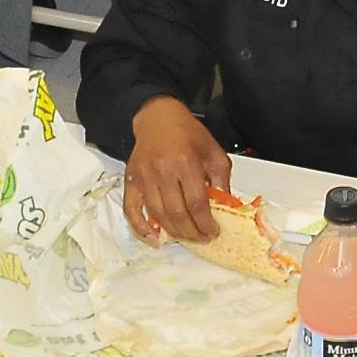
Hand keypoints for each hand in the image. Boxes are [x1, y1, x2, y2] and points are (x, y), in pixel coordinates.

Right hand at [121, 97, 230, 241]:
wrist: (159, 118)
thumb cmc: (187, 133)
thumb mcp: (214, 152)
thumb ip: (221, 180)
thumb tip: (225, 207)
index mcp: (186, 163)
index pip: (197, 204)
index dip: (206, 223)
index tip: (213, 232)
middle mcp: (163, 171)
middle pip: (177, 214)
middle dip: (192, 232)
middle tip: (202, 238)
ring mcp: (144, 177)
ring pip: (158, 216)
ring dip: (173, 233)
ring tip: (186, 237)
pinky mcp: (131, 181)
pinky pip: (132, 210)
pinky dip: (140, 227)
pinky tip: (153, 237)